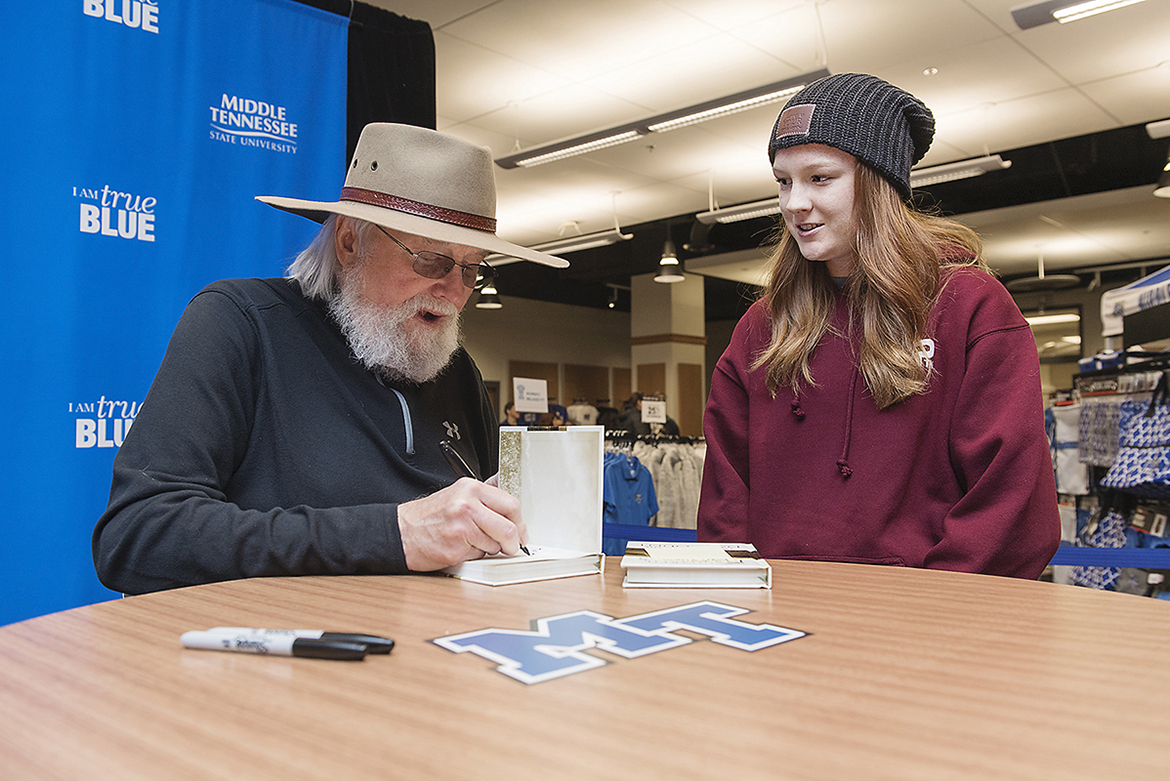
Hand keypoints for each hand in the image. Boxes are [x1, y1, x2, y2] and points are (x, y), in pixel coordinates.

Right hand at [397, 477, 526, 570]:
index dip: (520, 522)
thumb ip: (485, 499)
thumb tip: (511, 506)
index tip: (521, 531)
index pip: (511, 504)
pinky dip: (475, 555)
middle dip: (514, 541)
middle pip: (509, 527)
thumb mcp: (458, 495)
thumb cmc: (429, 517)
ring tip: (473, 541)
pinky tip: (461, 547)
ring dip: (491, 548)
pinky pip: (480, 555)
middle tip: (511, 546)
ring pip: (496, 544)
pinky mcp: (456, 548)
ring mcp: (462, 527)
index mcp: (470, 488)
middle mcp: (467, 505)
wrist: (401, 532)